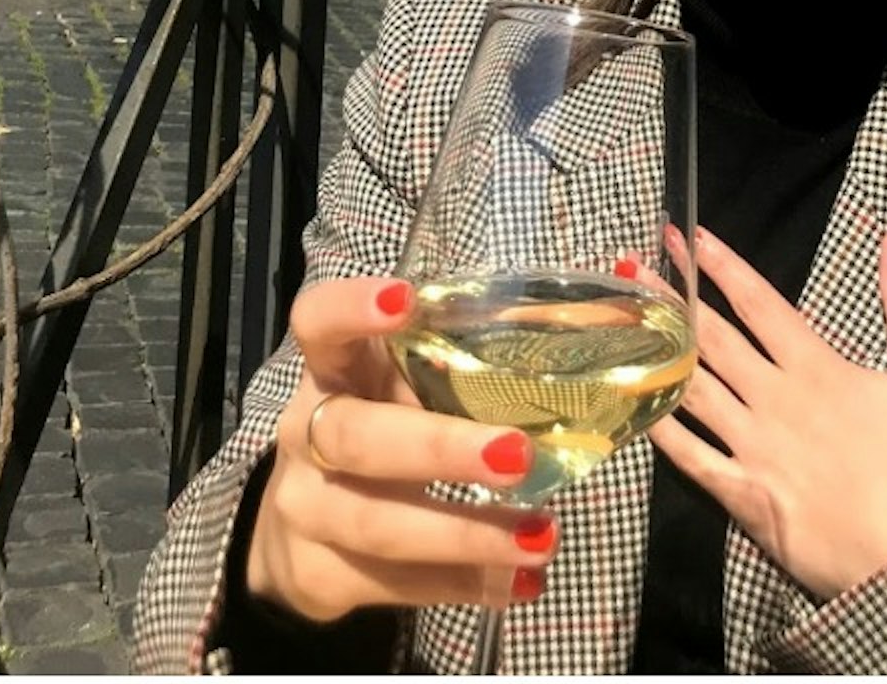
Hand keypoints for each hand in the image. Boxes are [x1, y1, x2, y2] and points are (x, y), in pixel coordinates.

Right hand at [240, 277, 555, 623]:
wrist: (302, 532)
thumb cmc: (381, 442)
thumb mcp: (402, 401)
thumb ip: (457, 385)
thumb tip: (584, 376)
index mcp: (333, 372)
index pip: (317, 323)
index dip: (350, 308)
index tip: (403, 301)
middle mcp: (306, 434)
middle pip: (355, 437)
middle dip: (437, 448)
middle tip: (517, 456)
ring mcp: (304, 507)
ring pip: (375, 524)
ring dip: (464, 533)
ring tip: (541, 537)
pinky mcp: (315, 572)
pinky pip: (392, 585)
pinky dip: (462, 585)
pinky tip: (519, 584)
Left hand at [653, 227, 886, 600]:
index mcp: (818, 370)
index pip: (760, 305)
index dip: (721, 266)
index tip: (688, 236)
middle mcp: (775, 399)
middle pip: (713, 337)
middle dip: (673, 295)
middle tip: (634, 261)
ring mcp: (752, 445)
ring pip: (692, 385)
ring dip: (656, 347)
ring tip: (623, 317)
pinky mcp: (740, 491)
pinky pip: (687, 454)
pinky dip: (656, 424)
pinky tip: (629, 398)